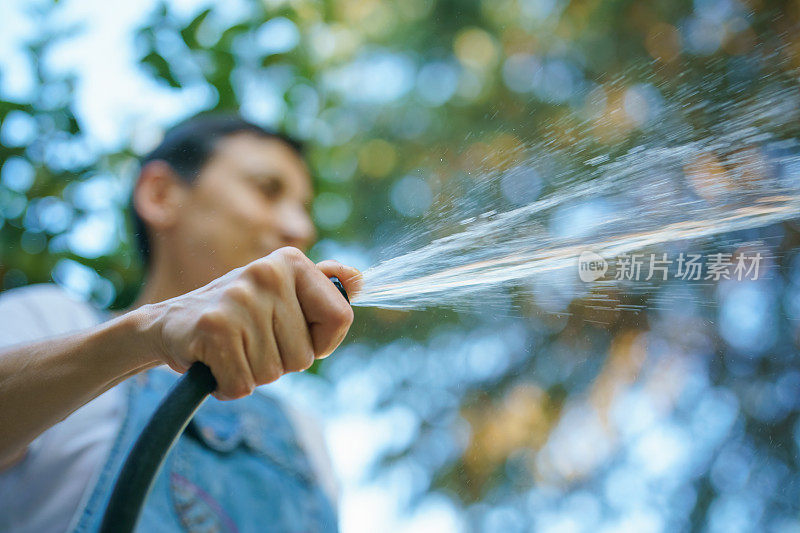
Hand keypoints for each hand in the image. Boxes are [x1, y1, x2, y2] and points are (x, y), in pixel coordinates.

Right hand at [146, 247, 360, 399]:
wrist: (167, 324)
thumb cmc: (236, 315)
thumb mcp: (280, 293)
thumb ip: (322, 286)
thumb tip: (359, 279)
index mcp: (291, 261)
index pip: (340, 317)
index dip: (321, 342)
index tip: (292, 336)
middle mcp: (268, 272)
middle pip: (305, 354)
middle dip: (279, 360)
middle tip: (250, 341)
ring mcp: (240, 298)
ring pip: (275, 372)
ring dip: (253, 373)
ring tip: (232, 349)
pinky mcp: (214, 327)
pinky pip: (244, 383)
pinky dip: (229, 385)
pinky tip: (215, 362)